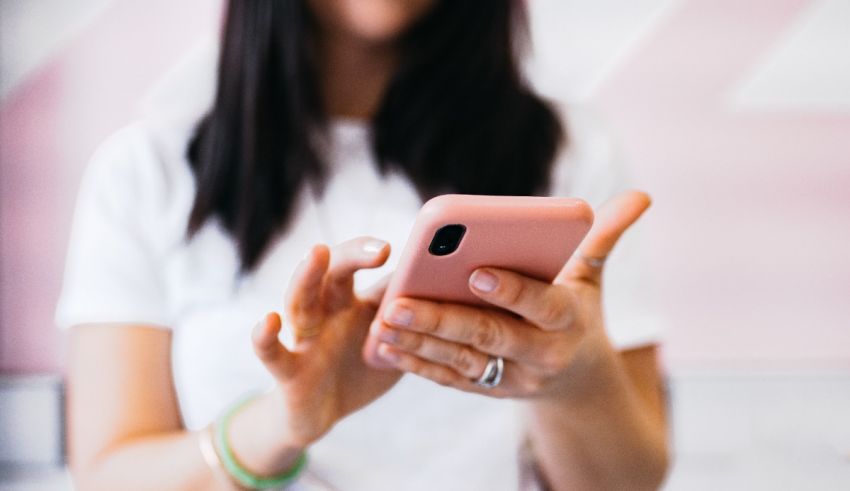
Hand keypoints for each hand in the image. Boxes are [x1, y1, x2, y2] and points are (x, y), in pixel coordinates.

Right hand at [251, 237, 401, 446]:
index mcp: (354, 301)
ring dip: (307, 276)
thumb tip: (453, 286)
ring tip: (316, 252)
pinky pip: (272, 352)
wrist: (320, 412)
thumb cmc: (359, 367)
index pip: (366, 267)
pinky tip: (270, 321)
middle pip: (333, 272)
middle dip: (353, 254)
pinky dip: (265, 336)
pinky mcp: (287, 369)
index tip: (412, 245)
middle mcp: (327, 310)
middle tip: (380, 249)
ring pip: (300, 301)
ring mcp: (305, 337)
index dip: (385, 252)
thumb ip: (414, 317)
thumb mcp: (394, 342)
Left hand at [368, 191, 650, 398]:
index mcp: (567, 321)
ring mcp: (512, 378)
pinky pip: (450, 379)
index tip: (477, 271)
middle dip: (443, 321)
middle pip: (489, 336)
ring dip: (420, 343)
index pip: (539, 305)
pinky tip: (386, 346)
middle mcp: (540, 355)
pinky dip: (418, 365)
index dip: (511, 291)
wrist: (577, 379)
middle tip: (399, 302)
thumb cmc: (578, 312)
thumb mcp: (592, 277)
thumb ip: (605, 237)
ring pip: (462, 361)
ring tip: (383, 320)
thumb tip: (642, 195)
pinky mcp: (488, 390)